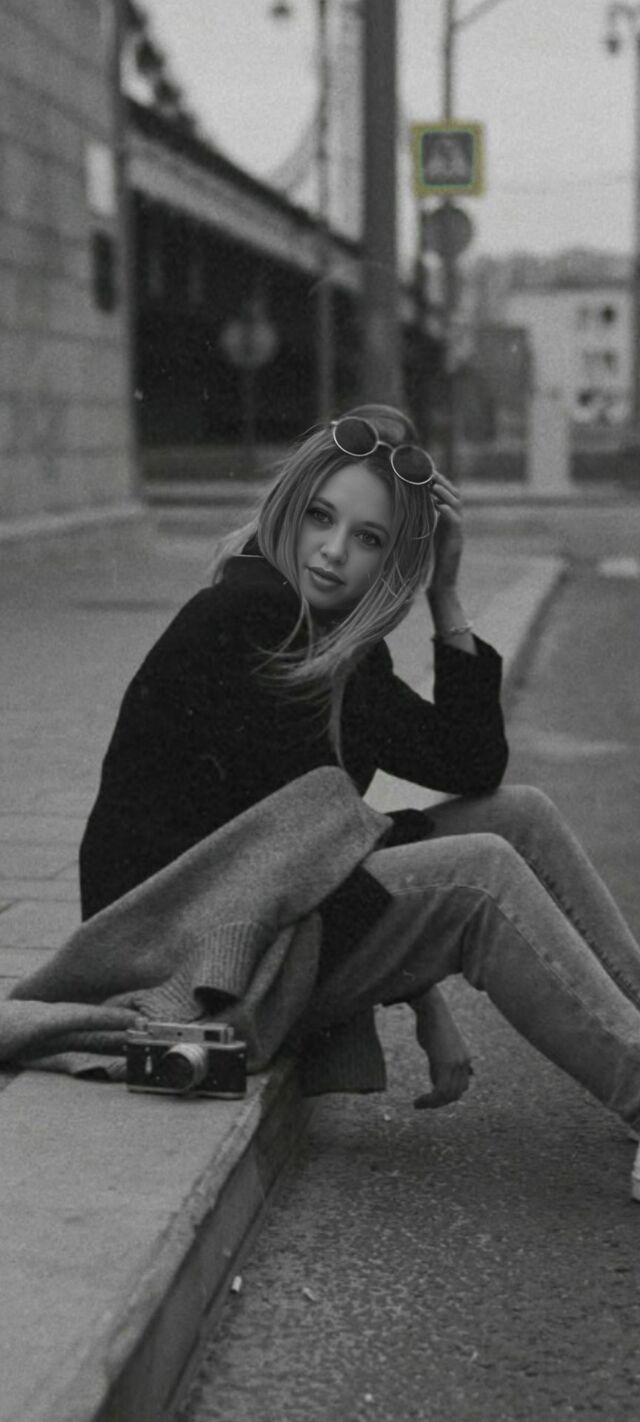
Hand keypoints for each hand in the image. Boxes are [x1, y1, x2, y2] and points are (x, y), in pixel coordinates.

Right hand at [412, 989, 473, 1109]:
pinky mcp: (446, 1064)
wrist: (431, 1011)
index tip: (432, 1098)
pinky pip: (439, 1091)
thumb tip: (437, 1081)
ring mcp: (457, 1065)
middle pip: (456, 1094)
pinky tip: (417, 1101)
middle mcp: (464, 1064)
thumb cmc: (431, 1025)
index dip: (447, 1096)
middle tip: (423, 1104)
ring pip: (448, 1095)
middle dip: (439, 1102)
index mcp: (465, 1060)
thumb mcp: (439, 1048)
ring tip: (418, 1104)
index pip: (461, 1087)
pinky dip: (429, 1100)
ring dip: (432, 1104)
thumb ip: (441, 1064)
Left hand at [427, 468, 463, 592]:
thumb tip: (411, 507)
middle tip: (430, 473)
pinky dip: (448, 511)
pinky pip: (456, 521)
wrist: (441, 582)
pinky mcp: (457, 540)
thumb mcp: (427, 536)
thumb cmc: (431, 561)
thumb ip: (424, 521)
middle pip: (454, 495)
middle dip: (443, 483)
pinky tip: (438, 504)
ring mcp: (458, 531)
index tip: (426, 472)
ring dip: (445, 493)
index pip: (447, 495)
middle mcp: (455, 523)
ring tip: (433, 485)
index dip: (439, 483)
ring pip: (457, 505)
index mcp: (447, 520)